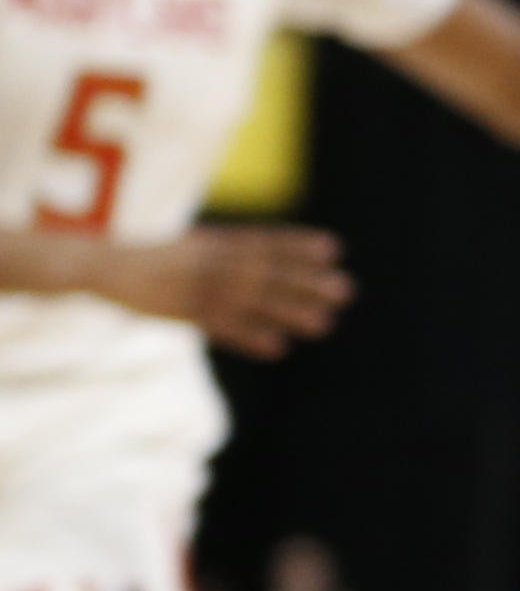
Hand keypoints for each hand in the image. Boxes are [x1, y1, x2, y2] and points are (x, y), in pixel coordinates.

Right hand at [127, 225, 351, 355]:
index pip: (262, 241)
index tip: (333, 249)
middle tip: (346, 290)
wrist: (102, 265)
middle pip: (265, 272)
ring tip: (325, 324)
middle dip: (305, 281)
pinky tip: (278, 348)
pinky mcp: (181, 314)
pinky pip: (219, 328)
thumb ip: (229, 248)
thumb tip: (272, 252)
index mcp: (213, 242)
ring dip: (288, 312)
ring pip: (249, 301)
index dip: (297, 245)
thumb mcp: (194, 244)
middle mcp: (209, 263)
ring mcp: (196, 288)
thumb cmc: (155, 257)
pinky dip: (249, 337)